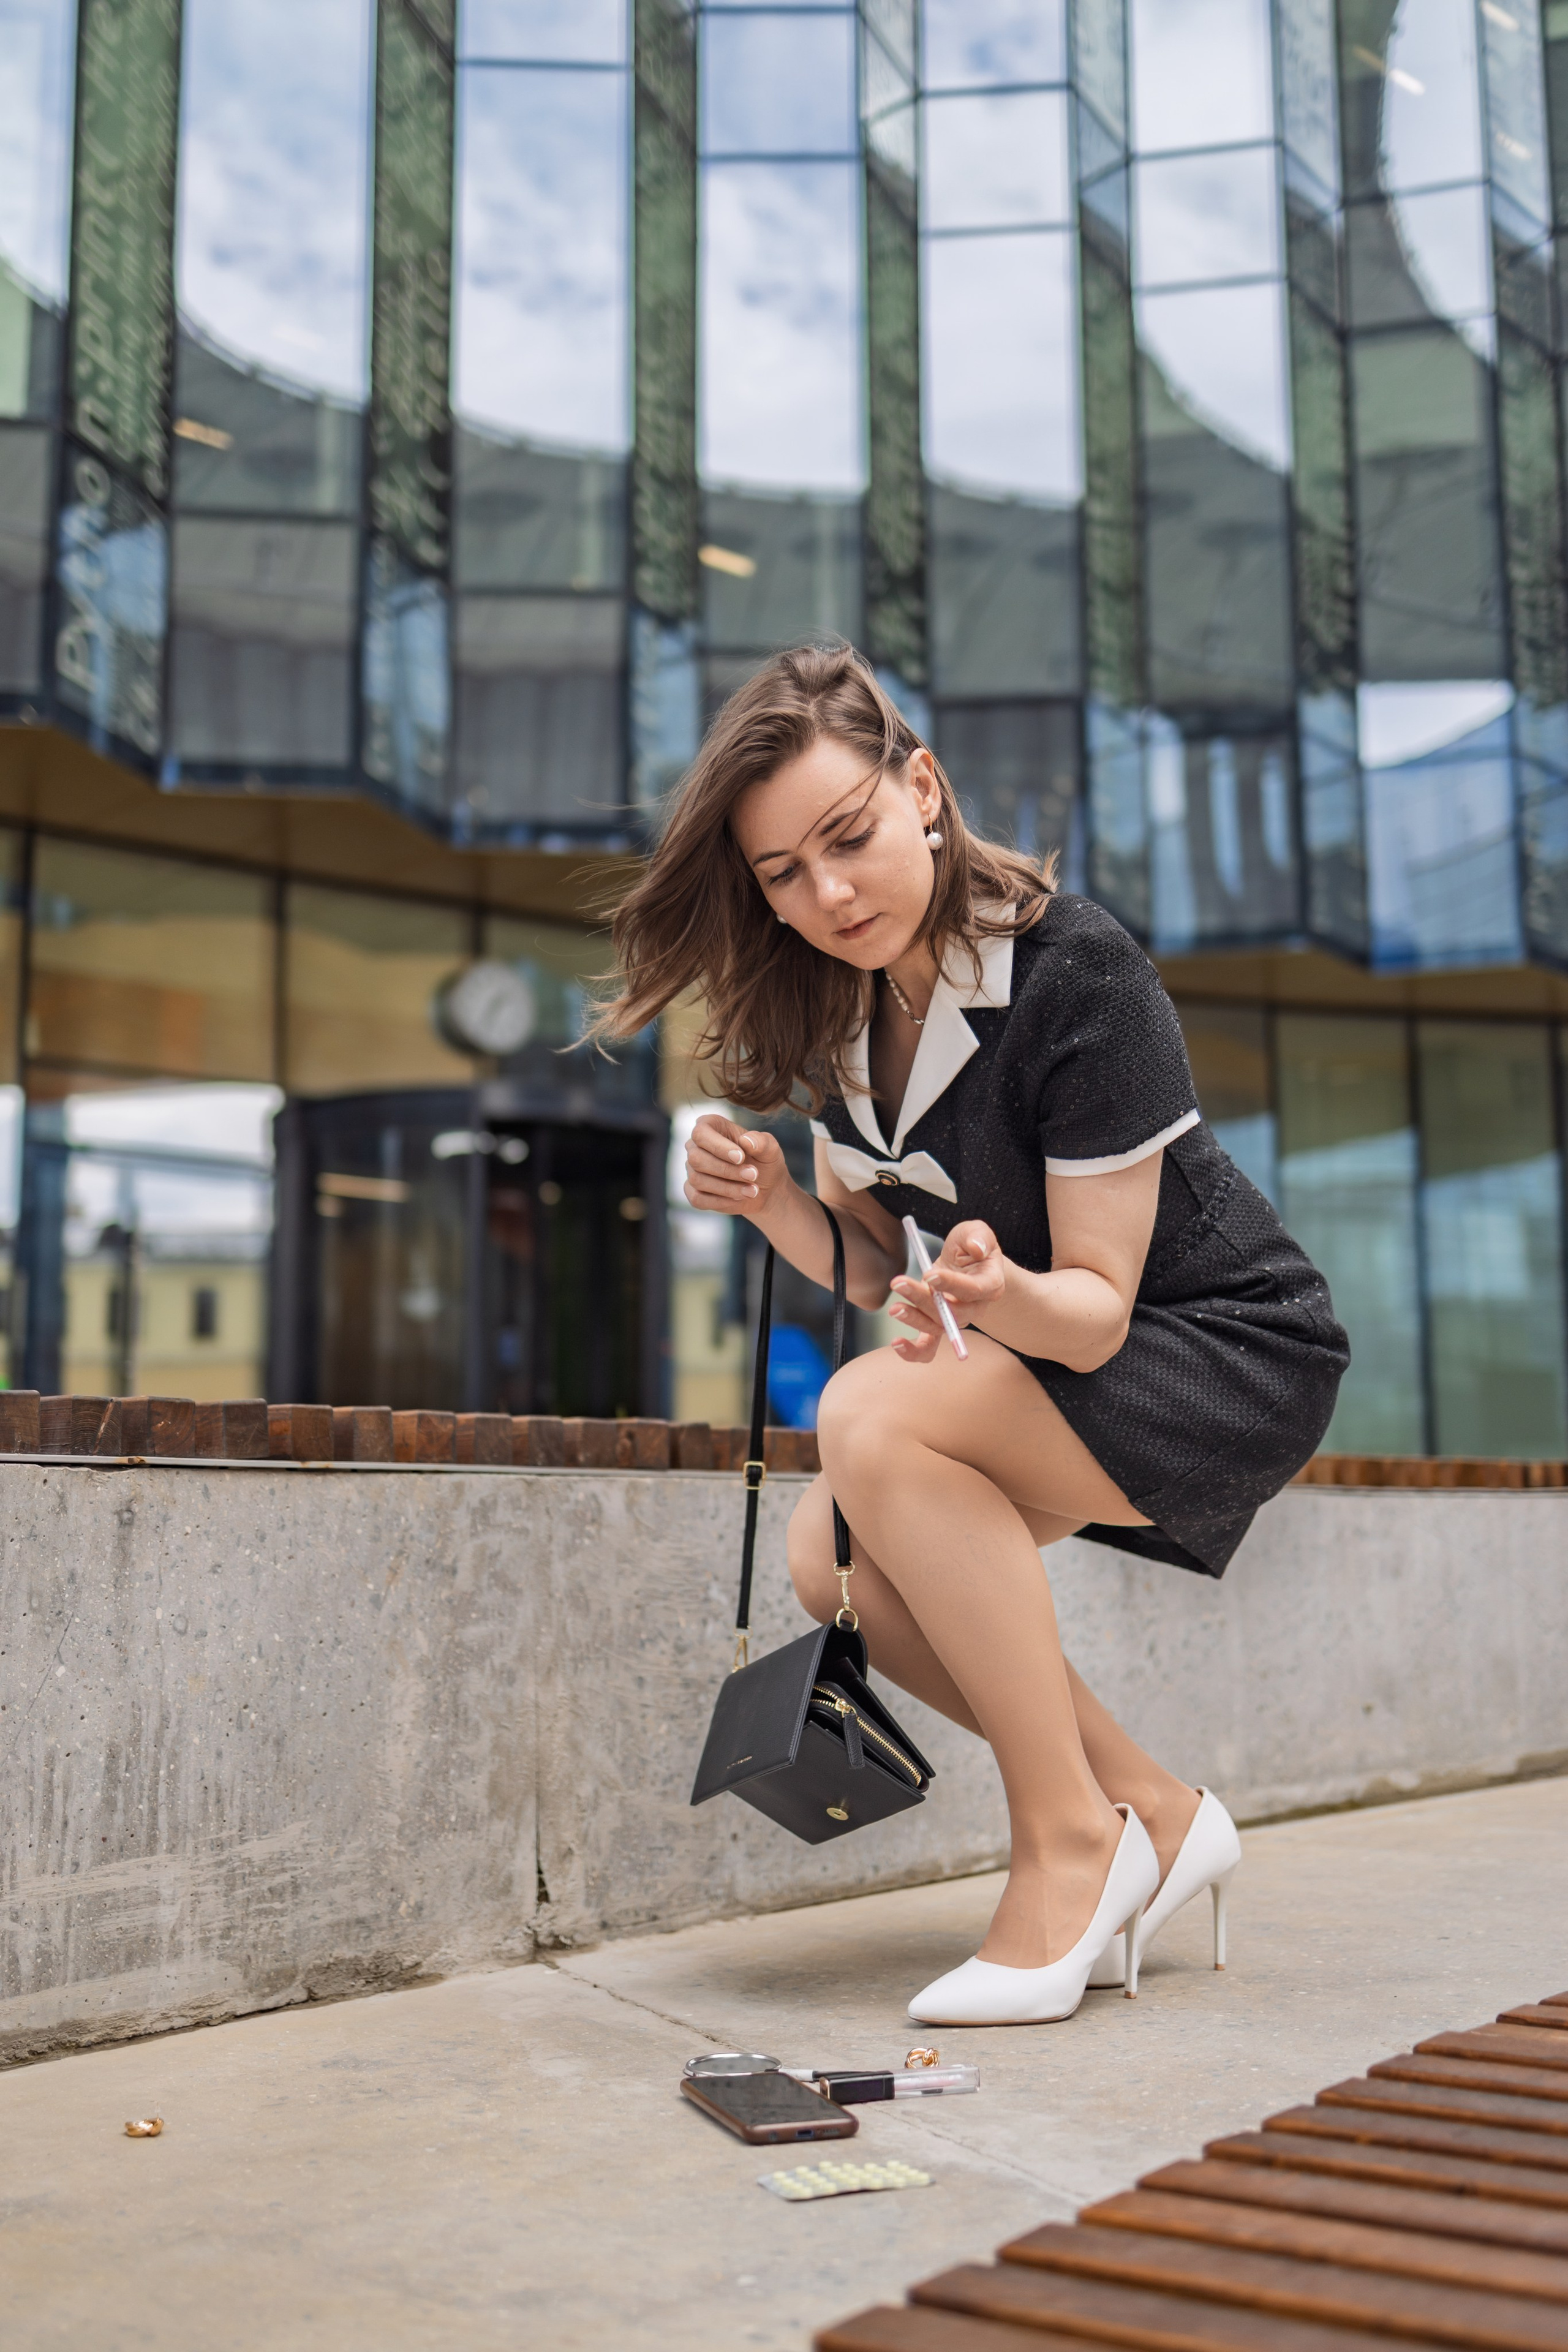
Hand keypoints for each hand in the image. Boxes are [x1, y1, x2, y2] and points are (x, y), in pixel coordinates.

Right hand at [683, 1113, 791, 1217]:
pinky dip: (721, 1201)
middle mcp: (695, 1146)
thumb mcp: (770, 1149)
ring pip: (697, 1179)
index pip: (701, 1133)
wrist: (765, 1188)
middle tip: (753, 1175)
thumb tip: (746, 1141)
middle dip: (727, 1170)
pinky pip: (697, 1198)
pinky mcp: (693, 1191)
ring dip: (728, 1187)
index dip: (719, 1147)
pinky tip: (739, 1198)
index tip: (741, 1157)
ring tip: (752, 1190)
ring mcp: (692, 1169)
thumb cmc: (764, 1162)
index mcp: (711, 1126)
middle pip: (696, 1158)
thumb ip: (762, 1142)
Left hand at [887, 1220, 1006, 1362]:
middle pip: (952, 1313)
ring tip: (894, 1308)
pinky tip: (897, 1344)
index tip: (929, 1275)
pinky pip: (929, 1347)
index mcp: (990, 1285)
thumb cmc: (972, 1248)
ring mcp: (956, 1321)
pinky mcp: (939, 1326)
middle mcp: (975, 1308)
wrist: (969, 1266)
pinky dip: (913, 1351)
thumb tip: (976, 1248)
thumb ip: (977, 1236)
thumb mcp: (976, 1232)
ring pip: (937, 1328)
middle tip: (899, 1283)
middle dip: (924, 1300)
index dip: (951, 1285)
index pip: (973, 1290)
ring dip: (914, 1320)